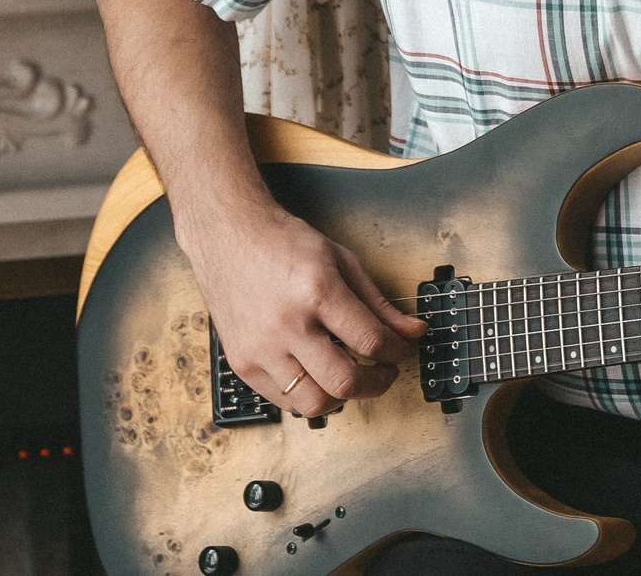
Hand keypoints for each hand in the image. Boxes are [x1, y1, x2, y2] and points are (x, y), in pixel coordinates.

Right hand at [183, 203, 425, 419]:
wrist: (228, 236)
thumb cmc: (282, 243)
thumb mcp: (341, 261)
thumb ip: (378, 303)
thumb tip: (412, 332)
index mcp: (316, 290)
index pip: (371, 341)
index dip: (397, 352)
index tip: (401, 351)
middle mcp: (286, 324)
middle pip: (344, 382)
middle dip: (376, 384)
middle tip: (383, 372)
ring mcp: (260, 348)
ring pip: (313, 403)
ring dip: (341, 396)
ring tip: (349, 375)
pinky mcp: (242, 363)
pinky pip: (283, 401)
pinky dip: (307, 394)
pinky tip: (316, 373)